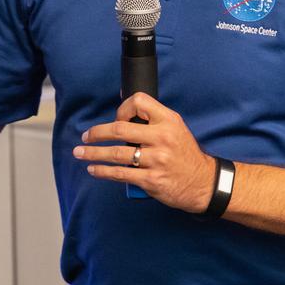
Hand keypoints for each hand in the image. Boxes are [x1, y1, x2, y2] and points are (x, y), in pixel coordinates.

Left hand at [73, 91, 216, 213]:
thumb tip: (124, 102)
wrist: (204, 183)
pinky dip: (102, 171)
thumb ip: (153, 118)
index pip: (139, 102)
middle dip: (97, 133)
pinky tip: (93, 169)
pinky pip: (120, 174)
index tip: (115, 119)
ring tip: (80, 153)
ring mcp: (156, 160)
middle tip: (85, 136)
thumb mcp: (176, 128)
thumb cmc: (185, 154)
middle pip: (120, 129)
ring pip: (116, 153)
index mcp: (168, 121)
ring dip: (93, 153)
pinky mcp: (151, 180)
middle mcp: (162, 138)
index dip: (122, 109)